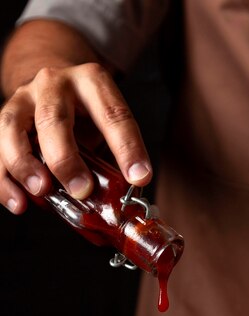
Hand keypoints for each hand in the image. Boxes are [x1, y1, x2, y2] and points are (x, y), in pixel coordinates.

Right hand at [0, 62, 151, 213]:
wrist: (51, 84)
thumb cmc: (84, 114)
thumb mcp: (106, 125)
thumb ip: (112, 157)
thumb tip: (123, 204)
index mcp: (91, 83)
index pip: (112, 114)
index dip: (127, 148)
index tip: (139, 178)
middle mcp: (53, 85)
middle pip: (53, 119)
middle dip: (66, 158)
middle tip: (81, 189)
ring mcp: (23, 100)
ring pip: (12, 128)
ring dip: (24, 164)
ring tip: (41, 191)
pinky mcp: (2, 119)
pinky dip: (3, 180)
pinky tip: (18, 203)